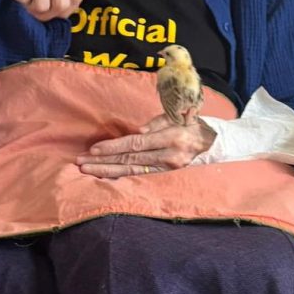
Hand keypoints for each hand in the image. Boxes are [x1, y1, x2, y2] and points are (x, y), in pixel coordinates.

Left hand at [77, 114, 216, 178]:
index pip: (136, 144)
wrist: (212, 143)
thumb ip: (157, 123)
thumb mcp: (177, 117)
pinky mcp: (164, 173)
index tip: (93, 149)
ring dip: (107, 171)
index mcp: (171, 138)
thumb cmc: (190, 124)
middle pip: (130, 160)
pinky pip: (138, 175)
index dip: (113, 147)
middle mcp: (168, 156)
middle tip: (81, 162)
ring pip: (131, 170)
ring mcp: (166, 168)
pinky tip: (105, 175)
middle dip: (103, 161)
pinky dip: (120, 176)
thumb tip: (136, 131)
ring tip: (87, 170)